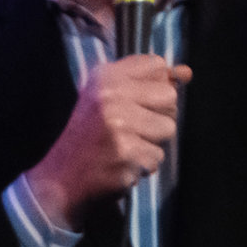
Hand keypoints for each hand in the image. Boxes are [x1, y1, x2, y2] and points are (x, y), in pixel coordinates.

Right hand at [25, 55, 192, 227]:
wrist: (60, 181)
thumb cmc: (91, 138)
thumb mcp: (109, 100)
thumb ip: (148, 83)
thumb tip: (186, 72)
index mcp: (105, 76)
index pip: (156, 65)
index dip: (154, 87)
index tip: (134, 102)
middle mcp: (110, 95)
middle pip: (170, 97)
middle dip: (157, 116)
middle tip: (129, 129)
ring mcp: (119, 124)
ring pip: (169, 128)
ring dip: (151, 142)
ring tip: (124, 146)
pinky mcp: (128, 152)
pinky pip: (158, 156)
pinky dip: (143, 164)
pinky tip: (120, 164)